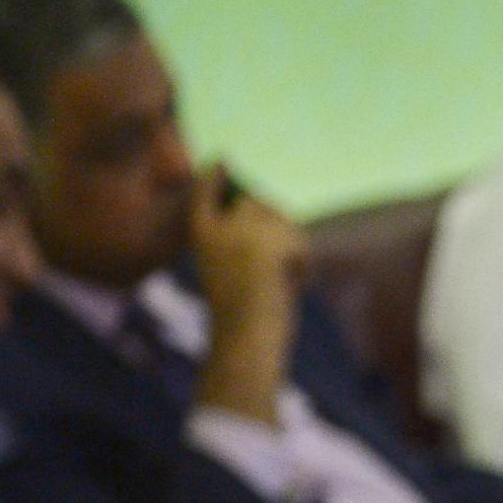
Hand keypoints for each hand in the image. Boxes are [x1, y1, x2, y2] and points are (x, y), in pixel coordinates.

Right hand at [190, 164, 306, 423]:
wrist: (246, 341)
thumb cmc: (240, 320)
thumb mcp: (231, 274)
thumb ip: (241, 243)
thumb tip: (264, 211)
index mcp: (200, 236)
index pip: (205, 193)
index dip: (214, 177)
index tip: (222, 162)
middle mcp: (219, 226)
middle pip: (257, 203)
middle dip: (273, 224)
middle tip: (277, 266)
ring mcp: (243, 231)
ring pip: (283, 220)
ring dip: (290, 248)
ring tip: (279, 282)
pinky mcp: (269, 241)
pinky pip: (300, 241)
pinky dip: (302, 265)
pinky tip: (290, 285)